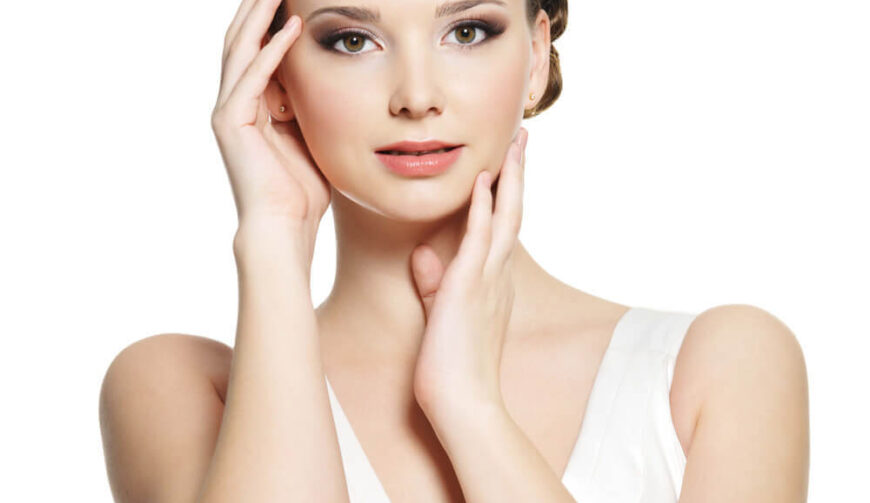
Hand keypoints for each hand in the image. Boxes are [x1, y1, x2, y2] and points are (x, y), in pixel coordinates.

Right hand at [211, 0, 329, 245]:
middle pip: (241, 40)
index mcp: (252, 105)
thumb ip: (310, 106)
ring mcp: (229, 111)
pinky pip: (252, 78)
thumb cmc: (303, 190)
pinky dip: (271, 52)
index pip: (257, 49)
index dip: (270, 20)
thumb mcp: (312, 135)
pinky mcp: (231, 122)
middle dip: (258, 7)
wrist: (285, 227)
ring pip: (240, 49)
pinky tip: (289, 29)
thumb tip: (327, 78)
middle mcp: (234, 102)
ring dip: (259, 16)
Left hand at [410, 127, 528, 420]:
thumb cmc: (451, 365)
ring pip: (506, 218)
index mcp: (492, 281)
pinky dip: (484, 209)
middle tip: (523, 138)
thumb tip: (423, 254)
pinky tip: (484, 181)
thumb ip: (434, 281)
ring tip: (515, 143)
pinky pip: (481, 241)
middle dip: (518, 174)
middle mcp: (497, 275)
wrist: (462, 403)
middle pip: (513, 213)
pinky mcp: (469, 289)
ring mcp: (487, 280)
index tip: (506, 163)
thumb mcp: (441, 313)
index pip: (502, 227)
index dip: (506, 193)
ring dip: (510, 179)